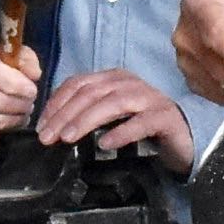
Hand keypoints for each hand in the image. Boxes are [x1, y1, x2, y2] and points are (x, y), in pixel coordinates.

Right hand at [0, 41, 40, 150]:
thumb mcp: (10, 56)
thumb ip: (26, 60)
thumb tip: (34, 75)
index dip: (15, 83)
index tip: (31, 90)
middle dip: (20, 105)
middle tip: (28, 104)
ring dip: (14, 121)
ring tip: (19, 113)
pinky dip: (0, 135)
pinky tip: (4, 126)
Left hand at [39, 68, 196, 170]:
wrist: (182, 139)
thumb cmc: (140, 129)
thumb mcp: (110, 117)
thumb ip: (87, 113)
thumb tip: (53, 125)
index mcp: (113, 79)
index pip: (78, 84)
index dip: (56, 103)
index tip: (41, 126)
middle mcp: (130, 83)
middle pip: (91, 93)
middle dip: (65, 115)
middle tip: (48, 137)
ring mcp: (149, 98)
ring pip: (112, 103)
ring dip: (86, 120)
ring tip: (68, 138)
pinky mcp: (165, 117)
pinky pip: (140, 123)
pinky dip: (121, 133)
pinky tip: (105, 145)